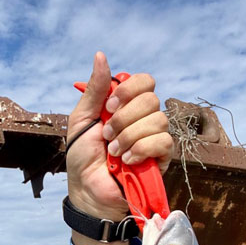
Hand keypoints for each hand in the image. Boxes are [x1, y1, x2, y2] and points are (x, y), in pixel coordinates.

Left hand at [66, 52, 171, 244]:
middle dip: (124, 118)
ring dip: (129, 136)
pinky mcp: (161, 158)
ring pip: (158, 120)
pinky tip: (127, 161)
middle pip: (151, 99)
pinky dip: (141, 149)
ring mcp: (154, 138)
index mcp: (126, 105)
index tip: (110, 105)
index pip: (145, 81)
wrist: (87, 189)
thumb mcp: (82, 119)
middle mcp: (143, 118)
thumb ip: (95, 89)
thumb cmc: (82, 156)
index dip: (130, 89)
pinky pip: (164, 141)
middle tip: (107, 135)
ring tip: (114, 152)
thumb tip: (100, 55)